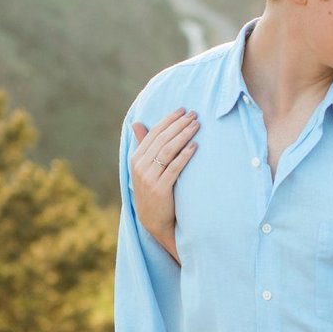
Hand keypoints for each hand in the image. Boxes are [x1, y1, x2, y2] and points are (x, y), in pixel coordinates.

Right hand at [128, 109, 197, 263]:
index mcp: (135, 159)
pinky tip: (194, 146)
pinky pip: (174, 168)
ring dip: (183, 135)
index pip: (153, 134)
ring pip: (167, 151)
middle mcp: (140, 167)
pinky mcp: (160, 189)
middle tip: (194, 114)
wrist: (153, 221)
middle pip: (161, 140)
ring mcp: (149, 178)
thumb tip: (137, 123)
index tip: (182, 110)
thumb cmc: (152, 191)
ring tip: (196, 125)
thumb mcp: (144, 168)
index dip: (168, 120)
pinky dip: (184, 155)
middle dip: (178, 125)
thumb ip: (143, 145)